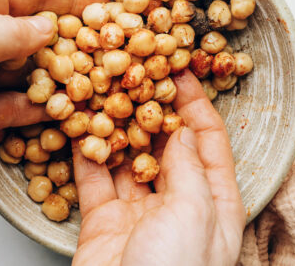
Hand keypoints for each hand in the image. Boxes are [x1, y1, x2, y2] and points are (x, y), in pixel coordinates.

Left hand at [0, 0, 106, 192]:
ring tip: (95, 84)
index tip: (104, 5)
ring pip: (30, 72)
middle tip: (108, 51)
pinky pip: (18, 107)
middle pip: (35, 32)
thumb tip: (49, 29)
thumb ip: (19, 32)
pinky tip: (67, 112)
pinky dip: (41, 110)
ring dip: (60, 79)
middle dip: (71, 42)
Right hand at [72, 70, 244, 265]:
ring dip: (117, 128)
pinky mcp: (104, 222)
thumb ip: (188, 168)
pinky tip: (80, 128)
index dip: (197, 105)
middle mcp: (179, 204)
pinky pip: (94, 180)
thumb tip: (183, 131)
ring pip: (127, 159)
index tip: (182, 71)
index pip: (209, 143)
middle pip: (167, 146)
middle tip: (138, 76)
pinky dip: (86, 154)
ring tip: (106, 94)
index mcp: (214, 203)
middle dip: (152, 111)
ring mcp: (140, 213)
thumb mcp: (195, 214)